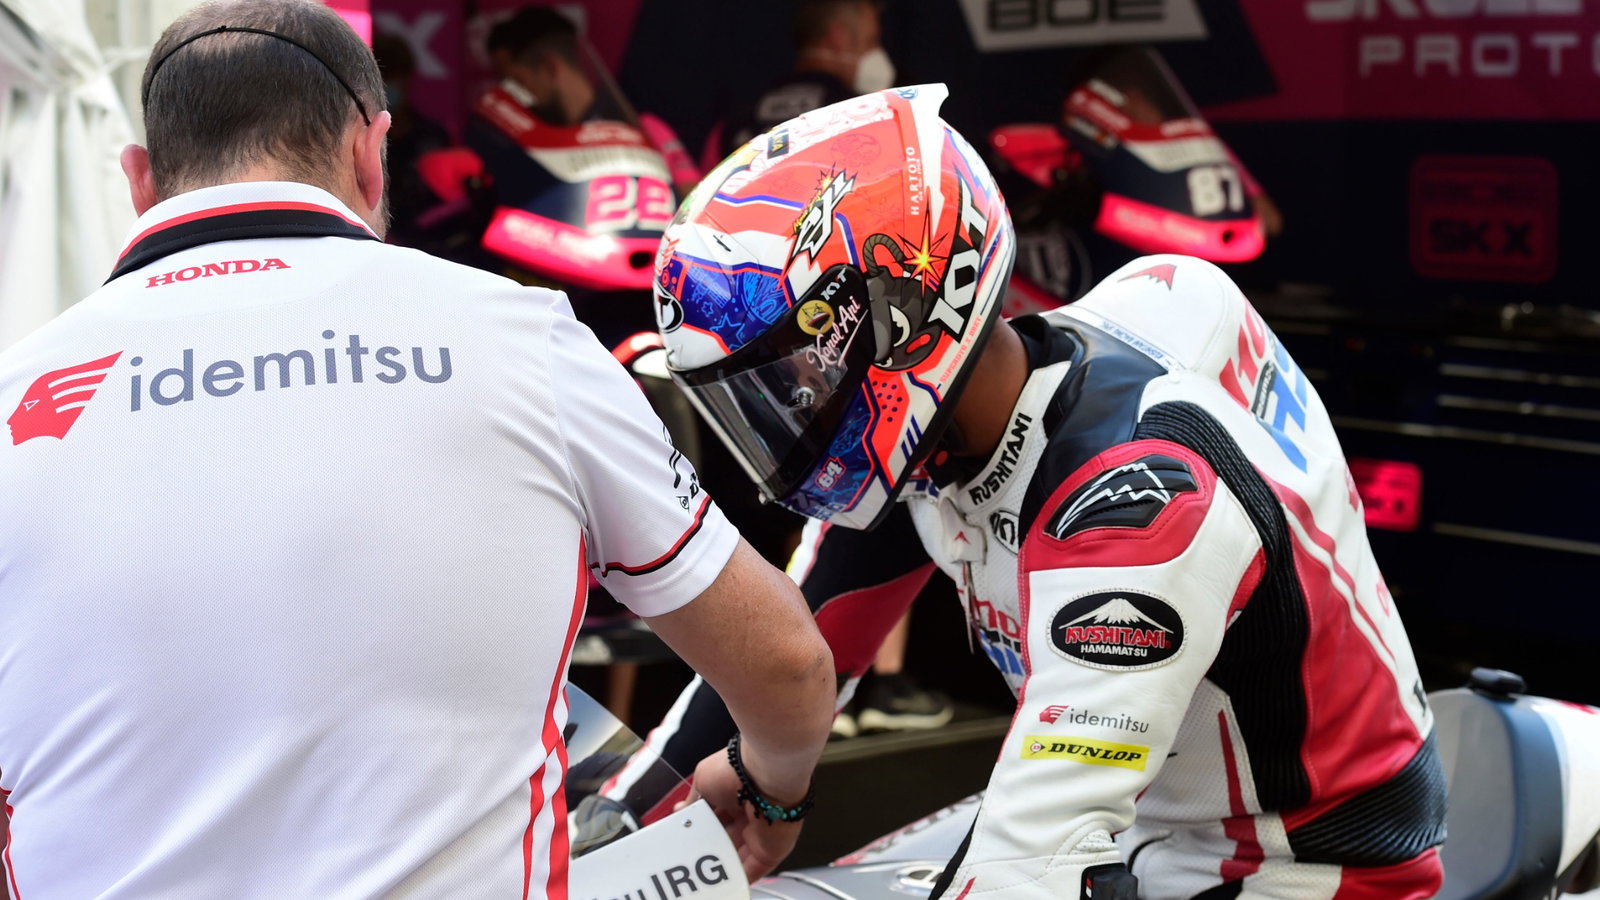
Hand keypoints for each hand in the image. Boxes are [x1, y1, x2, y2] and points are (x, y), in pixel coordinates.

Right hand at [683, 748, 806, 879]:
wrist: (765, 775)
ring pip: (736, 857)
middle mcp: (749, 814)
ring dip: (719, 864)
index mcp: (735, 795)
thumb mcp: (703, 780)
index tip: (685, 835)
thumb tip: (681, 811)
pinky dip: (737, 877)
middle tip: (689, 854)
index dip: (700, 827)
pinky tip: (720, 880)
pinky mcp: (770, 851)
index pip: (715, 817)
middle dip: (707, 847)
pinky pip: (752, 870)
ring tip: (698, 870)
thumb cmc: (736, 770)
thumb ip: (694, 801)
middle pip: (724, 839)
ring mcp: (760, 834)